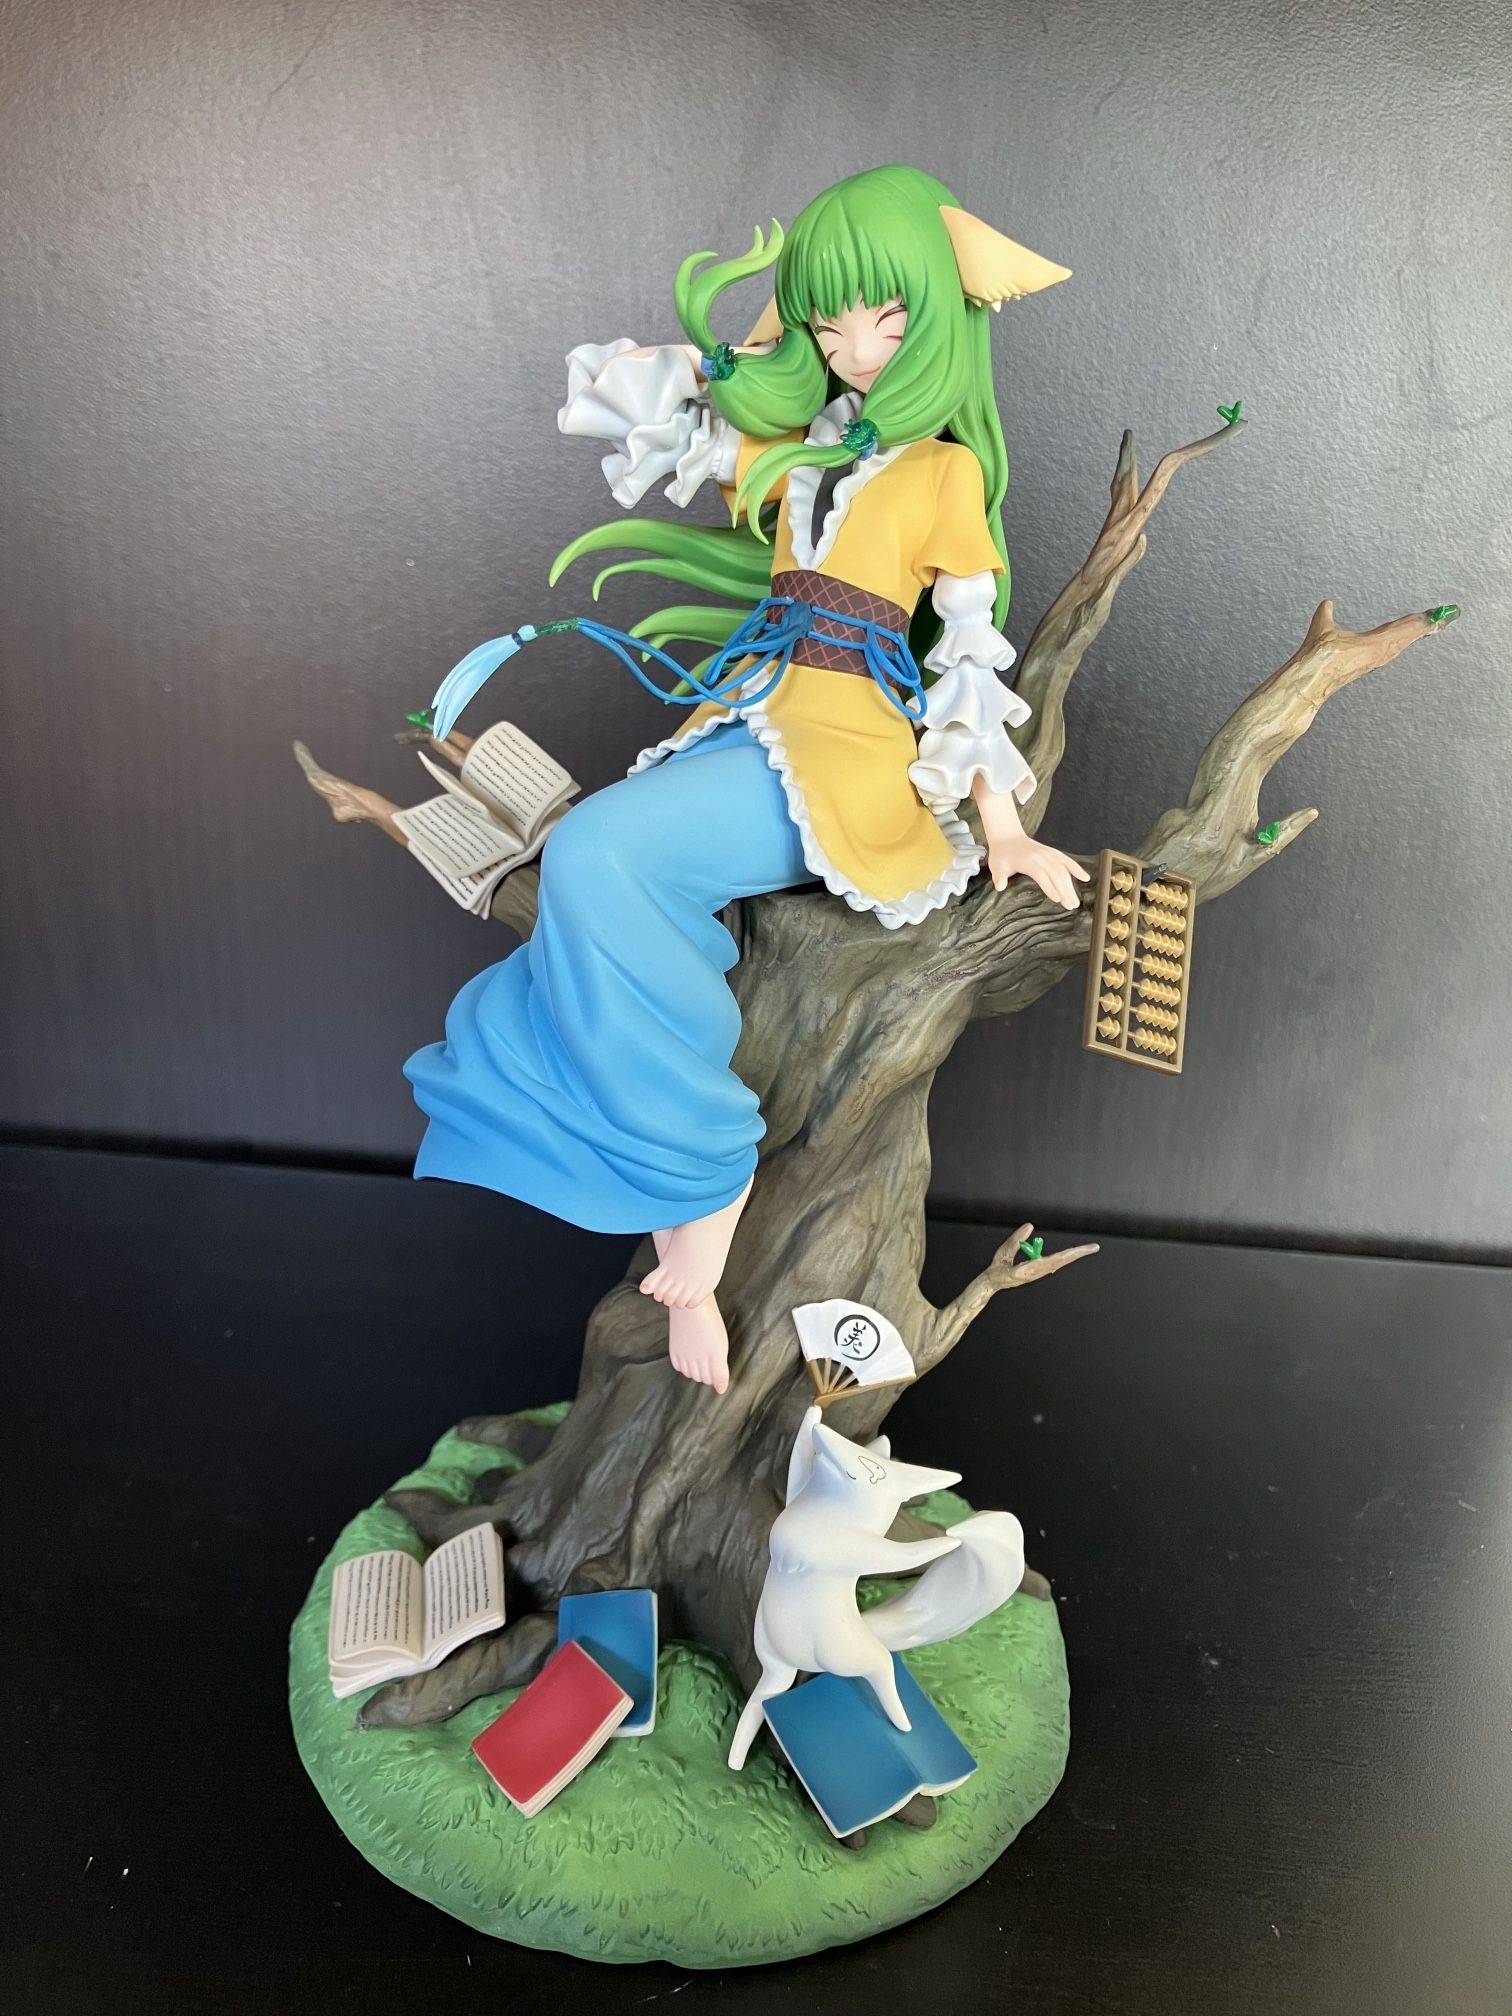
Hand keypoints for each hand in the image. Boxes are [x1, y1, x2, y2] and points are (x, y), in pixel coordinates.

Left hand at [973, 782, 1089, 909]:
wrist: (1007, 837)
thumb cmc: (1001, 854)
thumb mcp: (996, 866)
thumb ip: (999, 877)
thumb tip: (1000, 887)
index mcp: (1029, 862)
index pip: (1042, 876)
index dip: (1050, 887)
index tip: (1058, 900)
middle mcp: (1042, 857)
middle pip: (1057, 874)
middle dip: (1065, 891)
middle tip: (1071, 906)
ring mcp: (1049, 854)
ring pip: (1064, 870)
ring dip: (1071, 885)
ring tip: (1075, 901)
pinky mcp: (1052, 853)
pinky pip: (1067, 861)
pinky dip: (1077, 869)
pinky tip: (1085, 878)